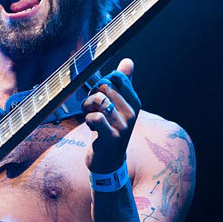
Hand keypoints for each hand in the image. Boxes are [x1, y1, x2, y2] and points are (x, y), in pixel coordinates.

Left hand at [83, 58, 141, 172]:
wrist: (108, 160)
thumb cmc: (110, 128)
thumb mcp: (118, 105)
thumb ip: (124, 83)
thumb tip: (128, 61)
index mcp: (134, 102)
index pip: (116, 76)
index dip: (102, 82)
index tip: (101, 94)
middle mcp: (132, 112)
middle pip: (105, 87)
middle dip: (92, 95)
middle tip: (93, 107)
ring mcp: (123, 126)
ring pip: (99, 100)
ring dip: (88, 107)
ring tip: (90, 115)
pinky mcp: (111, 137)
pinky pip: (95, 117)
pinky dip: (87, 120)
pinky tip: (91, 127)